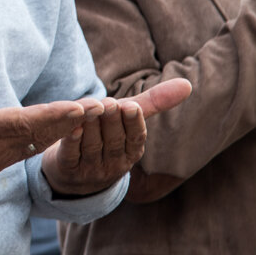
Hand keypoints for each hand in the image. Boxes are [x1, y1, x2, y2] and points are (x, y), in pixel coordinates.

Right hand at [0, 54, 105, 182]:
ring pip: (41, 143)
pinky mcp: (2, 161)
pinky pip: (34, 148)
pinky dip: (56, 135)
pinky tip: (74, 124)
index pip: (20, 123)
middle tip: (102, 106)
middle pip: (39, 135)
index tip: (78, 107)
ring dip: (69, 128)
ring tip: (97, 111)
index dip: (51, 116)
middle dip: (72, 120)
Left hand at [41, 78, 191, 195]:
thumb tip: (188, 84)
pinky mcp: (68, 170)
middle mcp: (113, 164)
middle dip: (112, 122)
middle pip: (113, 141)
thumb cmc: (106, 134)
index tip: (131, 106)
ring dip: (91, 127)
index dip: (133, 123)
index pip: (136, 138)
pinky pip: (71, 155)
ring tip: (89, 109)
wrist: (75, 170)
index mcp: (131, 152)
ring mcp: (90, 170)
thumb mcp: (127, 120)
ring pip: (92, 146)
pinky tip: (72, 126)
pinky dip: (71, 141)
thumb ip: (153, 102)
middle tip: (109, 103)